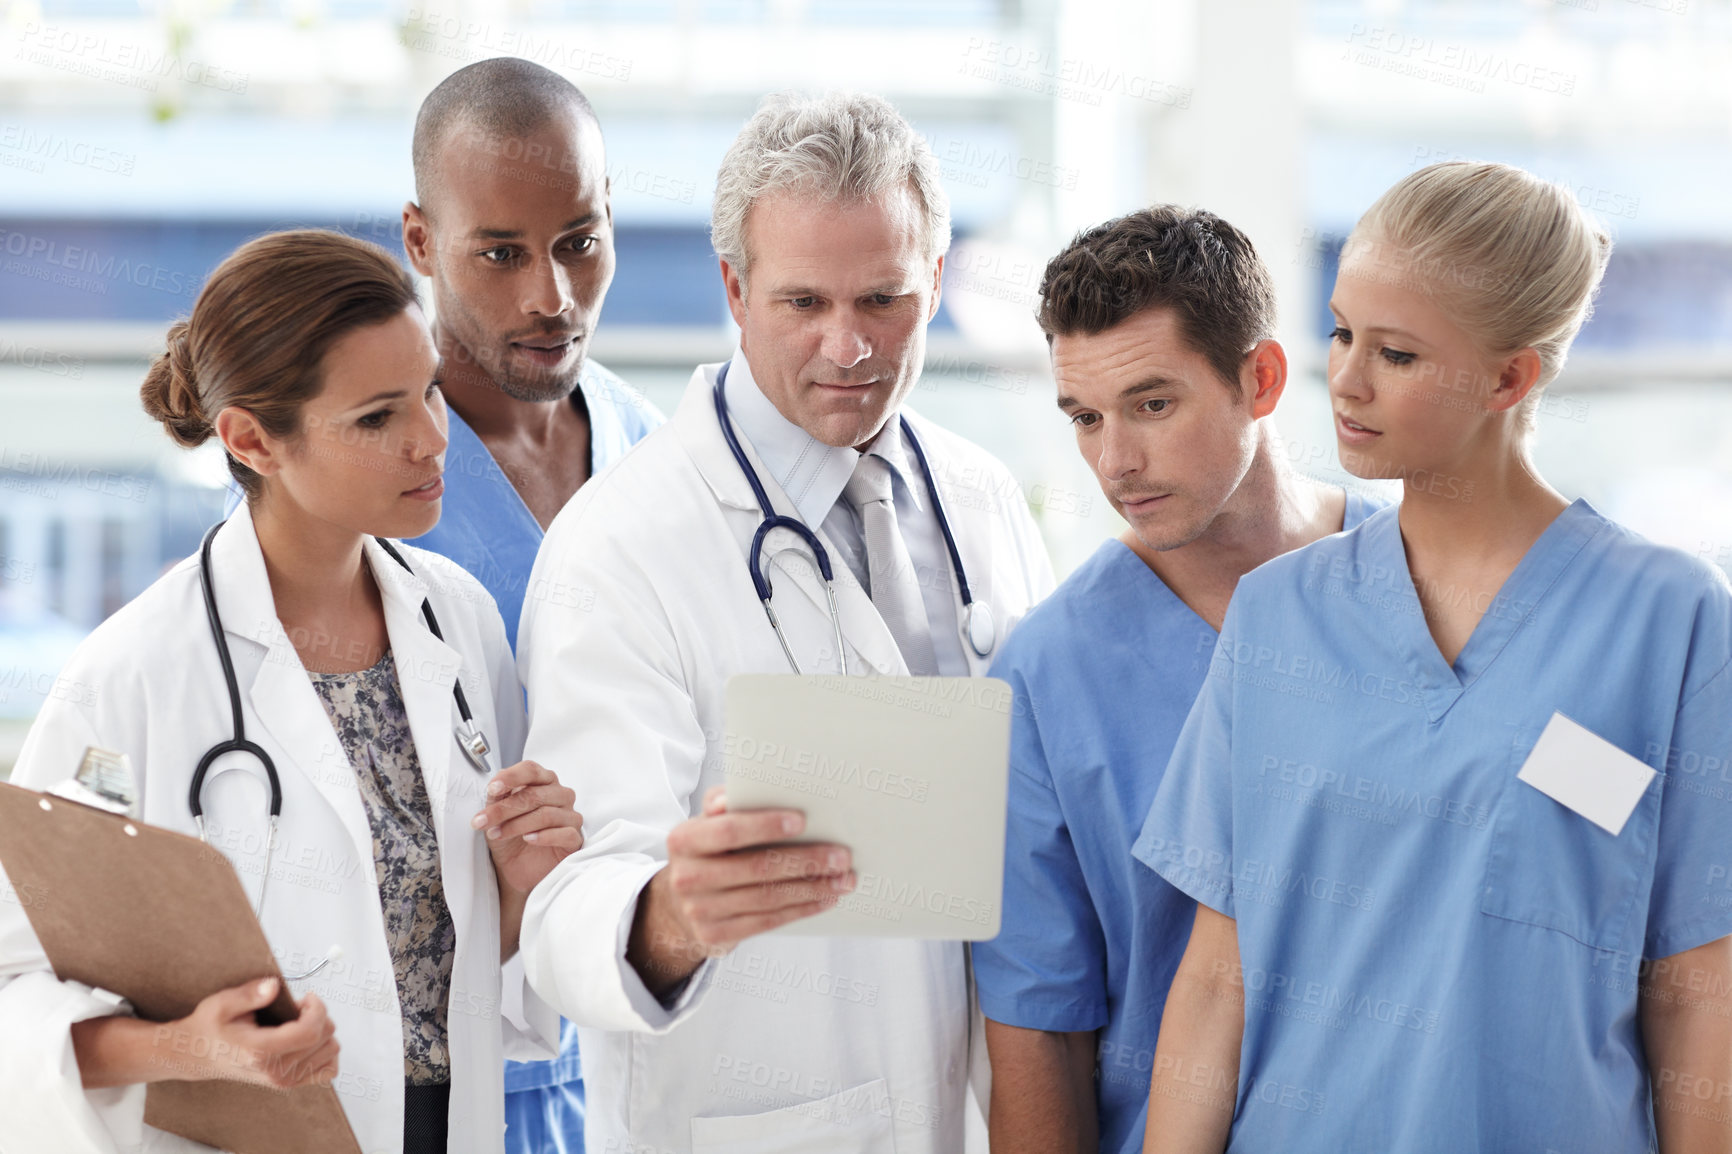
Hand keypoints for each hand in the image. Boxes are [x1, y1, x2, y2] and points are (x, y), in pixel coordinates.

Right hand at [167, 977, 338, 1089]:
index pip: (310, 1032)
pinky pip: (328, 1069)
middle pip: (324, 1038)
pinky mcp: (289, 1083)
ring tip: (298, 1022)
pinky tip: (307, 1038)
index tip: (306, 997)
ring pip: (331, 1050)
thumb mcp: (222, 1004)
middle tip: (296, 1008)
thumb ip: (250, 994)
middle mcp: (275, 1071)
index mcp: (260, 1051)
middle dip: (317, 1015)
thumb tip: (274, 987)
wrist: (197, 1055)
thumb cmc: (210, 1027)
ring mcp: (283, 1081)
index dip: (317, 1009)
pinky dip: (325, 1050)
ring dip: (322, 1030)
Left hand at [472, 759, 583, 895]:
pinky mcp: (575, 839)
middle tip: (482, 821)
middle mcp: (560, 795)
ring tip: (496, 834)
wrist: (517, 867)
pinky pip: (565, 833)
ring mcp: (570, 816)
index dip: (511, 777)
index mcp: (544, 782)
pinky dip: (544, 836)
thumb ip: (498, 797)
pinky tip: (528, 839)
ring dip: (516, 825)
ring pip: (547, 814)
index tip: (492, 789)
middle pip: (535, 794)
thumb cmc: (511, 836)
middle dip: (504, 809)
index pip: (531, 770)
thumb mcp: (497, 815)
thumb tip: (495, 785)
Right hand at [628, 786, 853, 993]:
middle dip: (805, 860)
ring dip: (812, 888)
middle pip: (757, 867)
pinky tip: (825, 899)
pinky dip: (801, 909)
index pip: (729, 830)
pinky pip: (767, 921)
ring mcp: (700, 911)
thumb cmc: (706, 852)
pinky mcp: (715, 936)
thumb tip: (734, 796)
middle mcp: (687, 877)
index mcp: (684, 840)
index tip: (802, 820)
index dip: (765, 825)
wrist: (678, 905)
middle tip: (841, 855)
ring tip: (843, 879)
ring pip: (768, 898)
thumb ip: (722, 803)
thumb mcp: (706, 824)